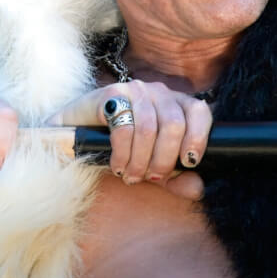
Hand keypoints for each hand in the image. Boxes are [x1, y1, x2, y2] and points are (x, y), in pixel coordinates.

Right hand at [47, 81, 212, 199]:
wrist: (77, 135)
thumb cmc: (123, 150)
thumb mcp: (154, 168)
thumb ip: (177, 179)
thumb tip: (198, 187)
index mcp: (176, 104)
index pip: (199, 111)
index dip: (198, 138)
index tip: (188, 162)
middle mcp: (158, 91)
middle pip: (174, 125)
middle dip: (164, 159)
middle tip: (152, 178)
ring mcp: (134, 90)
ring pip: (148, 129)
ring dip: (140, 161)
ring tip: (131, 175)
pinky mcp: (110, 94)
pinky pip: (124, 129)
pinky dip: (122, 155)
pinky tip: (117, 165)